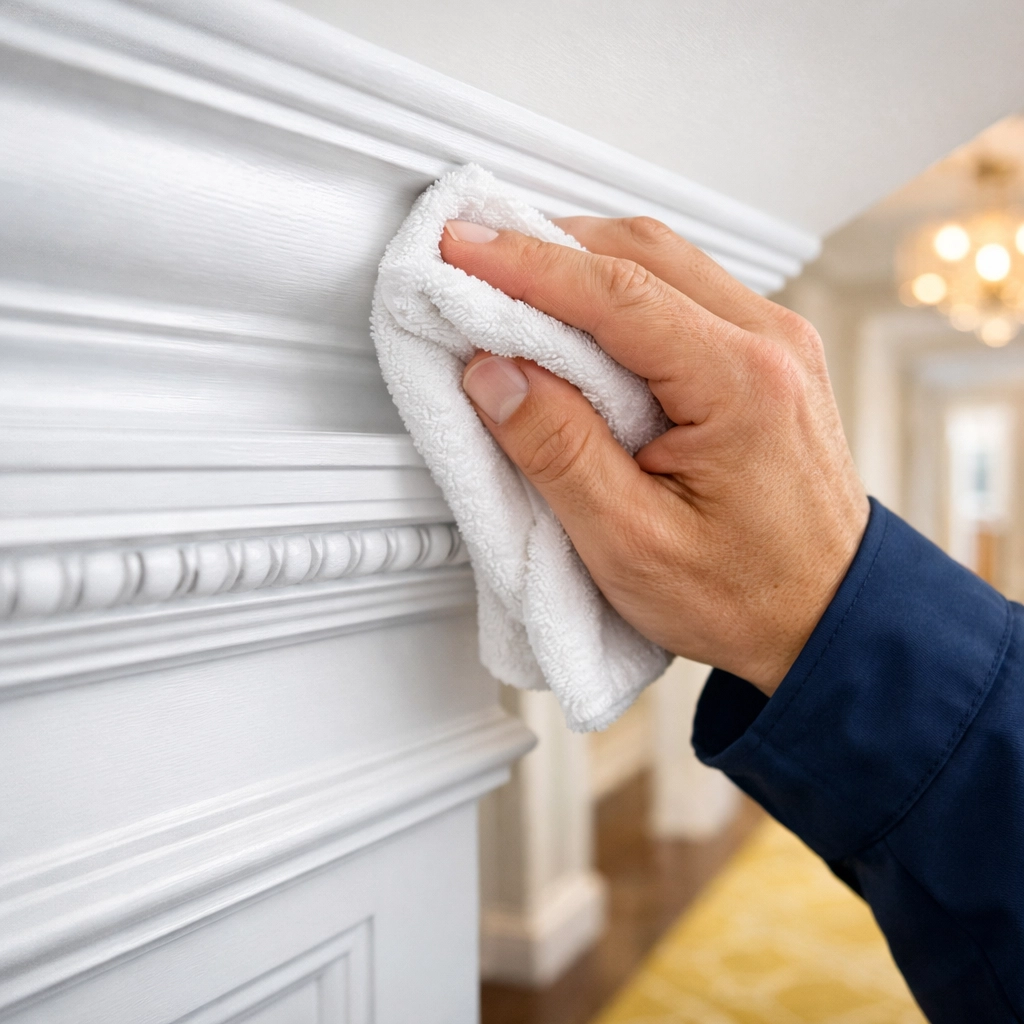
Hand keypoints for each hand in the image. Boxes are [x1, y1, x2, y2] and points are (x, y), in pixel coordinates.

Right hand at [440, 216, 868, 695]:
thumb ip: (558, 451)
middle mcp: (770, 345)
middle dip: (547, 246)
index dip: (526, 263)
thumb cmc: (746, 596)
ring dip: (581, 266)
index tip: (461, 250)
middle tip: (473, 260)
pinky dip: (617, 294)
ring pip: (662, 264)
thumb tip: (494, 375)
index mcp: (743, 384)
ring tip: (510, 288)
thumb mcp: (631, 544)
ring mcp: (774, 344)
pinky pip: (681, 294)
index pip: (616, 292)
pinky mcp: (763, 357)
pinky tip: (575, 321)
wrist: (823, 616)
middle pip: (642, 252)